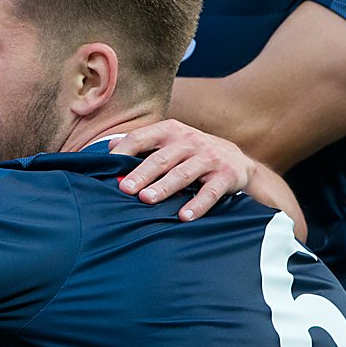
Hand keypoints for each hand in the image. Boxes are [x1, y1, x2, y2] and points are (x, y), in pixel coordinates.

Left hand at [110, 119, 255, 219]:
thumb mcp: (170, 142)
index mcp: (171, 131)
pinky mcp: (226, 175)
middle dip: (141, 174)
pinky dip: (197, 205)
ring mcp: (209, 158)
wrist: (237, 160)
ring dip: (164, 188)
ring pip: (183, 174)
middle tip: (124, 188)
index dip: (124, 151)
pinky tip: (184, 216)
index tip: (108, 167)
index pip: (142, 137)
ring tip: (146, 199)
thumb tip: (109, 148)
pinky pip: (210, 192)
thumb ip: (142, 144)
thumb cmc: (193, 152)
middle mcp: (190, 141)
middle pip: (161, 158)